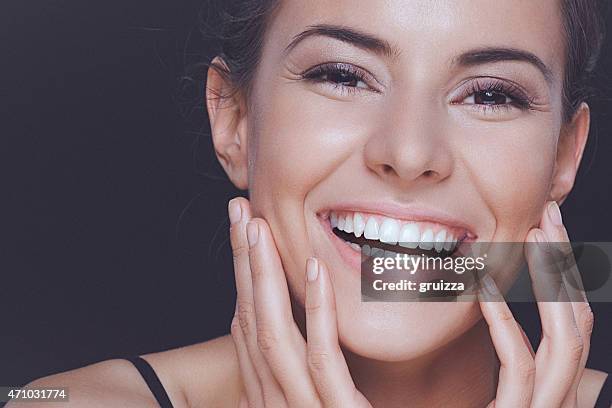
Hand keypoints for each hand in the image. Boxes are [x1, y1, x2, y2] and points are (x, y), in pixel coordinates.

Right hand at [227, 197, 371, 407]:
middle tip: (238, 209)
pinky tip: (315, 272)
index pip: (248, 326)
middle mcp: (275, 400)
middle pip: (250, 320)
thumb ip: (307, 376)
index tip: (243, 231)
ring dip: (264, 276)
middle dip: (242, 263)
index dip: (242, 276)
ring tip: (259, 226)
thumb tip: (300, 334)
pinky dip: (314, 313)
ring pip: (272, 333)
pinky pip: (319, 360)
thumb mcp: (318, 406)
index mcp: (272, 395)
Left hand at [478, 201, 592, 407]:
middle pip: (576, 324)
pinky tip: (486, 289)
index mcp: (545, 391)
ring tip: (535, 236)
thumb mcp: (483, 390)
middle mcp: (551, 400)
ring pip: (565, 342)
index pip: (567, 328)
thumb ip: (497, 353)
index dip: (563, 279)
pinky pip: (520, 369)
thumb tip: (488, 301)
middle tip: (548, 217)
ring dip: (553, 284)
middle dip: (566, 267)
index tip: (542, 233)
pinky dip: (507, 324)